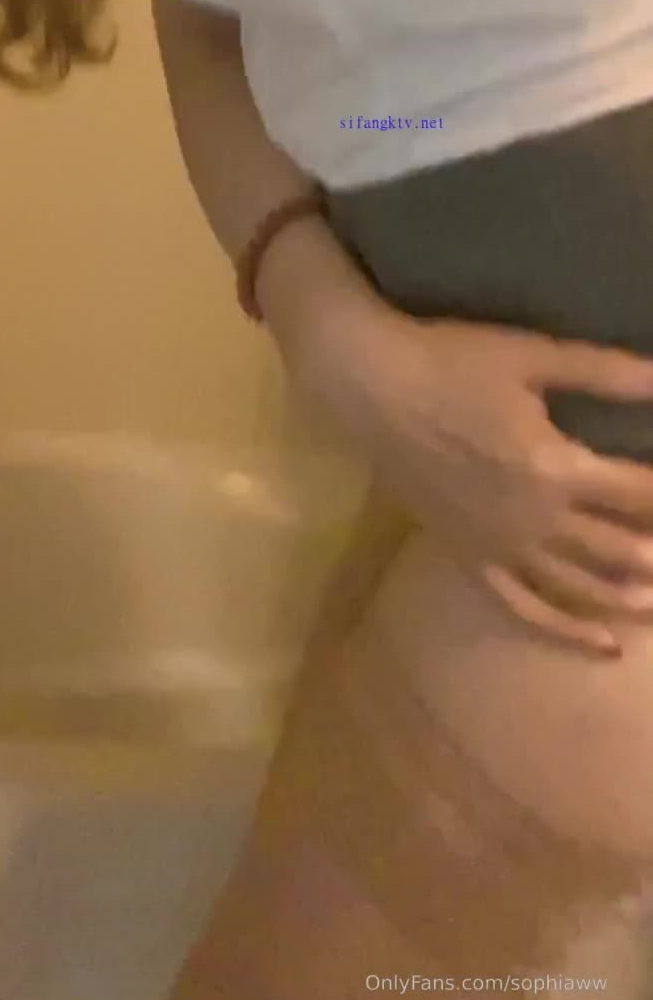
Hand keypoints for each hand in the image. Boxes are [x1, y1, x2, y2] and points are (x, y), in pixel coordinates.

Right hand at [299, 293, 652, 655]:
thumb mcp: (534, 357)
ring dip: (627, 596)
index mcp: (554, 467)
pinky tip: (603, 642)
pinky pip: (525, 604)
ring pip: (580, 586)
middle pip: (617, 547)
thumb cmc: (453, 362)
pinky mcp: (471, 555)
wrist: (372, 387)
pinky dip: (567, 627)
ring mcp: (501, 544)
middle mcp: (534, 518)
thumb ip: (605, 373)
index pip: (638, 492)